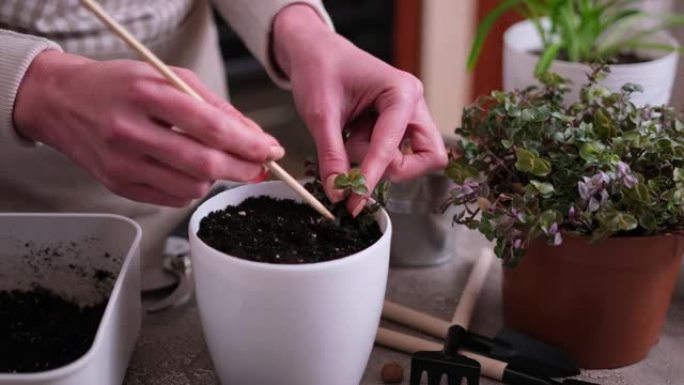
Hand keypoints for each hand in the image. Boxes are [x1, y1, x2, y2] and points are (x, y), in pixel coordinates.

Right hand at [13, 50, 283, 206]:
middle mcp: (131, 132)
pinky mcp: (118, 185)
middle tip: (258, 166)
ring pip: (191, 188)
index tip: (271, 150)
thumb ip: (213, 105)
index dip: (249, 144)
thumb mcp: (168, 76)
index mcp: (147, 96)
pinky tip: (185, 170)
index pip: (212, 128)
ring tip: (214, 161)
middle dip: (242, 169)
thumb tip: (253, 136)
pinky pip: (171, 199)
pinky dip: (190, 187)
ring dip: (215, 179)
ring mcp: (122, 163)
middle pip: (205, 164)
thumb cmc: (119, 85)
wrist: (61, 101)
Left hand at [274, 5, 447, 215]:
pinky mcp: (399, 127)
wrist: (315, 53)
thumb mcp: (319, 114)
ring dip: (379, 161)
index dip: (371, 176)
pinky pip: (398, 155)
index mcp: (401, 91)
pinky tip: (352, 137)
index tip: (353, 202)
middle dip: (392, 168)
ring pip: (414, 159)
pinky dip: (373, 157)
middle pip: (427, 156)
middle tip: (356, 160)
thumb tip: (338, 194)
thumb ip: (331, 155)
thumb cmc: (320, 70)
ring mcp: (409, 117)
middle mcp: (413, 104)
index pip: (392, 146)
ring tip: (348, 138)